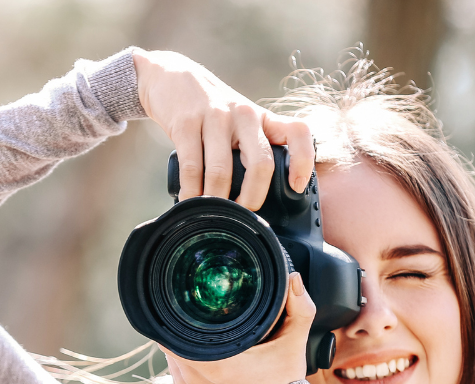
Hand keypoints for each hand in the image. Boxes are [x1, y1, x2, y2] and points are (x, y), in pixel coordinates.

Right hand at [132, 49, 314, 211]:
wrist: (171, 78)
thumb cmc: (211, 110)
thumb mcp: (240, 121)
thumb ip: (253, 148)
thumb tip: (259, 197)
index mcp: (263, 118)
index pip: (297, 132)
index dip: (303, 161)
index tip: (295, 187)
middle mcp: (245, 115)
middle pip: (261, 163)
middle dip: (252, 198)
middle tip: (242, 214)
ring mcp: (215, 117)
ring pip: (222, 171)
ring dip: (217, 201)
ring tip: (212, 213)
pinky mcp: (186, 123)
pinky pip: (192, 167)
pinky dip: (191, 192)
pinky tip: (190, 201)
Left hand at [162, 273, 316, 383]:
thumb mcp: (294, 344)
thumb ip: (299, 308)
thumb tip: (293, 278)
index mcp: (213, 362)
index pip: (175, 325)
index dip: (180, 306)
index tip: (192, 295)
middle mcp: (192, 374)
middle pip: (169, 333)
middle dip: (181, 318)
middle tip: (197, 304)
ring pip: (169, 347)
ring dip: (180, 335)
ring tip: (198, 322)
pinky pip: (174, 362)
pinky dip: (182, 350)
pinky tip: (198, 342)